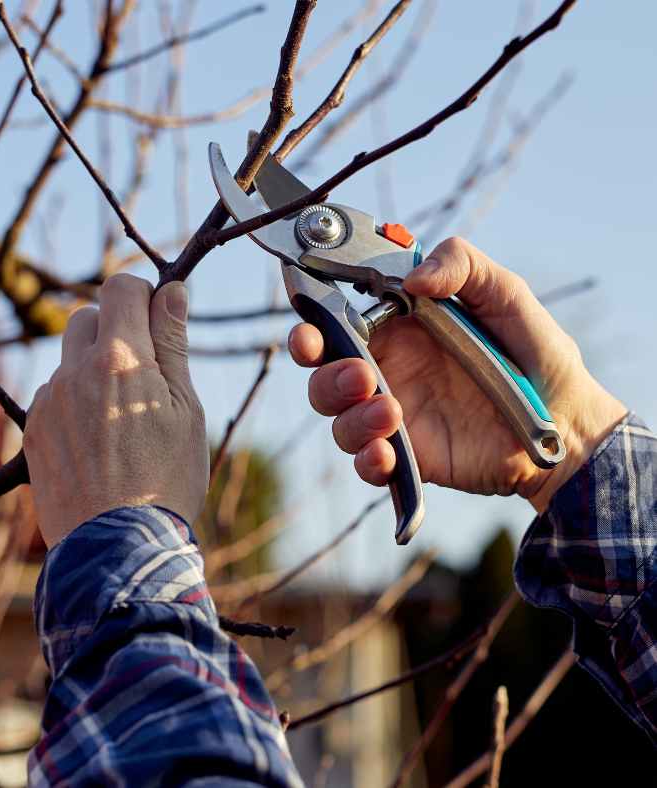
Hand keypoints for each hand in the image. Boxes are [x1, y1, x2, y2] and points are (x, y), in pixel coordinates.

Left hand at [24, 274, 207, 546]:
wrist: (116, 548)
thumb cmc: (166, 479)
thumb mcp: (185, 409)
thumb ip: (173, 343)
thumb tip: (172, 291)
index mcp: (120, 360)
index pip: (120, 287)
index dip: (143, 294)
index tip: (158, 320)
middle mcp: (75, 371)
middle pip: (88, 316)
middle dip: (116, 329)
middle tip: (144, 372)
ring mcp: (49, 401)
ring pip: (70, 358)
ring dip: (94, 367)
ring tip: (122, 417)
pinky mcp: (35, 429)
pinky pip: (55, 393)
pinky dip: (76, 399)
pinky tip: (99, 439)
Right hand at [289, 237, 626, 511]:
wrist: (567, 420)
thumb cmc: (535, 352)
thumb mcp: (505, 294)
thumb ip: (462, 265)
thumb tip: (413, 278)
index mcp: (397, 329)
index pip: (335, 323)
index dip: (311, 324)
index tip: (307, 327)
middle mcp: (386, 371)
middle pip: (323, 375)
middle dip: (323, 374)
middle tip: (358, 374)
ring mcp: (393, 416)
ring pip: (338, 420)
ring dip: (350, 416)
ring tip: (390, 411)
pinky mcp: (408, 455)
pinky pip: (368, 463)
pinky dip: (367, 460)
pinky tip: (386, 453)